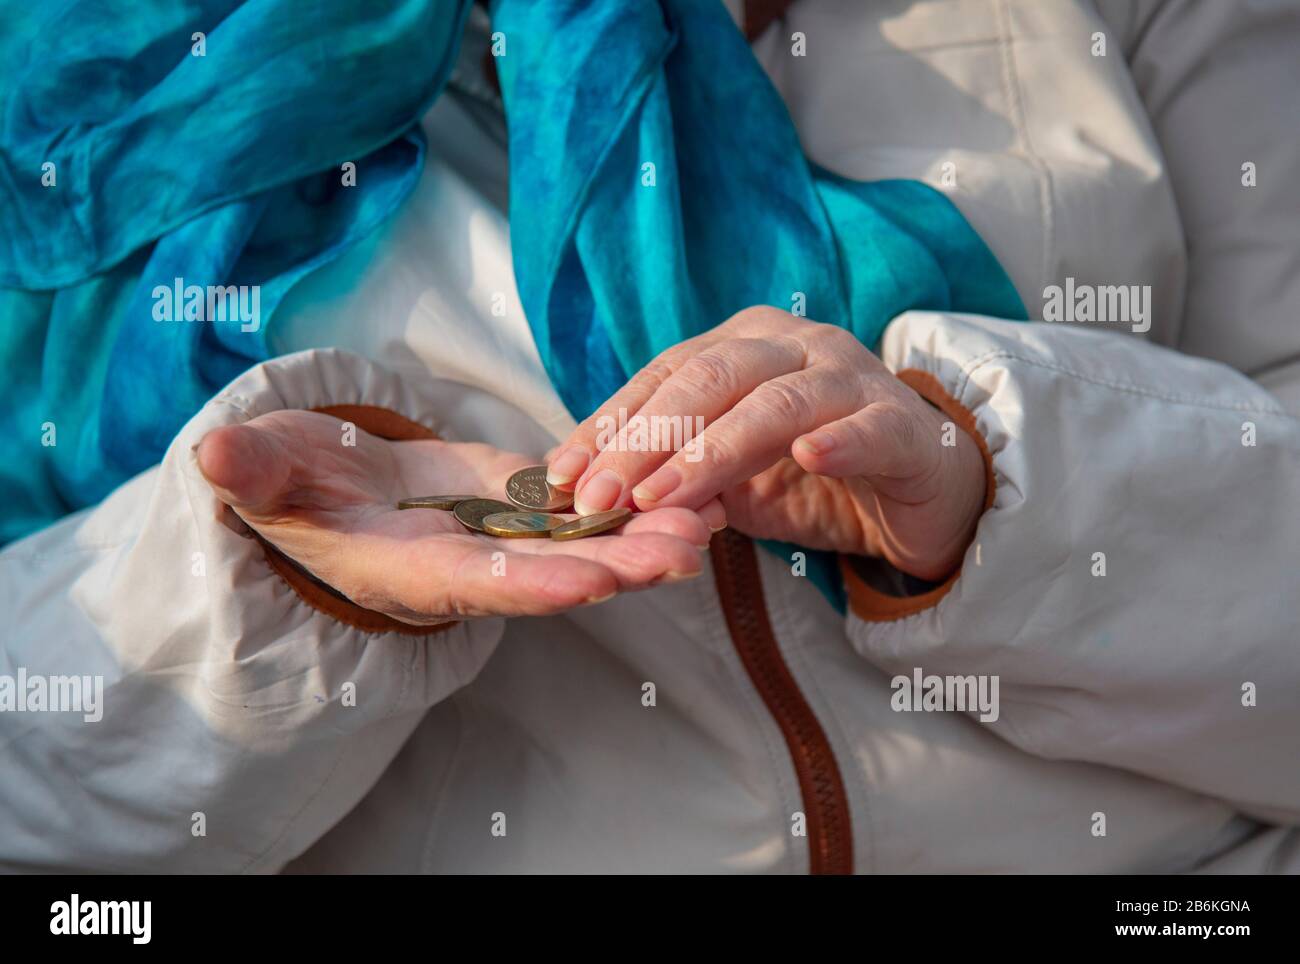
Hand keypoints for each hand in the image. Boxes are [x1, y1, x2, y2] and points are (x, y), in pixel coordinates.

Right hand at [197, 410, 719, 625]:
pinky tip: (694, 477)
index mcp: (414, 570)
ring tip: (718, 513)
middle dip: (621, 565)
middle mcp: (473, 566)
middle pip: (555, 573)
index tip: (592, 581)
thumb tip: (212, 457)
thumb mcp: (267, 477)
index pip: (480, 585)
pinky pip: (589, 508)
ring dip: (649, 533)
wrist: (336, 484)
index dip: (535, 584)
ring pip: (587, 543)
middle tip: (690, 545)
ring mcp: (506, 538)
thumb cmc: (293, 486)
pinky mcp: (527, 504)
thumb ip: (251, 473)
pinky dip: (639, 498)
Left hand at [545, 306, 986, 580]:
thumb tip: (591, 497)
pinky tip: (808, 455)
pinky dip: (840, 439)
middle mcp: (794, 345)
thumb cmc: (811, 476)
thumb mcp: (727, 478)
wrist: (915, 495)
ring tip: (664, 499)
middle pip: (709, 379)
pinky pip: (869, 427)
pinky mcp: (905, 425)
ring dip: (713, 451)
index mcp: (743, 345)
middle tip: (601, 497)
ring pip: (775, 402)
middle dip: (646, 440)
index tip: (562, 476)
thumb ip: (672, 477)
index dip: (609, 425)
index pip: (662, 375)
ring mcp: (852, 378)